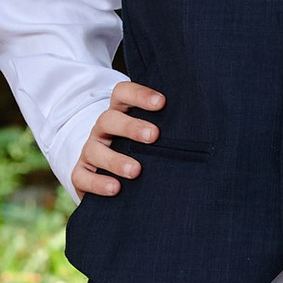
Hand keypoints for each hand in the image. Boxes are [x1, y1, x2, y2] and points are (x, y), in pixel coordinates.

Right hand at [70, 79, 165, 201]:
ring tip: (136, 171)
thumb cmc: (140, 151)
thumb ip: (166, 130)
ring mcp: (90, 150)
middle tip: (153, 135)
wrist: (107, 175)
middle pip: (109, 119)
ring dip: (116, 160)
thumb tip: (202, 130)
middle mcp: (102, 129)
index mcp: (120, 113)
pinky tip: (115, 188)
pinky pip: (82, 176)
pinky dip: (98, 182)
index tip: (162, 102)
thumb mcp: (149, 136)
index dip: (139, 95)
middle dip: (130, 126)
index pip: (122, 94)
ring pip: (95, 149)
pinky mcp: (81, 173)